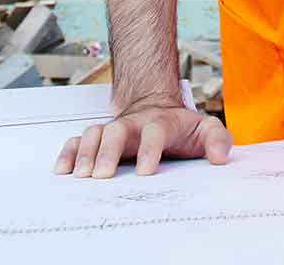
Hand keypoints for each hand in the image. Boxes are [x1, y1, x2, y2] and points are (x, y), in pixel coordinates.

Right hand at [53, 101, 231, 177]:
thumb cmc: (182, 126)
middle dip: (108, 151)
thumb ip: (218, 140)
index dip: (149, 150)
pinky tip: (62, 170)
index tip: (145, 172)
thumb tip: (221, 158)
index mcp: (161, 122)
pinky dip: (68, 153)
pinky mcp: (99, 137)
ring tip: (80, 176)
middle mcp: (133, 123)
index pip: (155, 132)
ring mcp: (114, 128)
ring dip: (86, 153)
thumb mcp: (206, 129)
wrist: (158, 107)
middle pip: (117, 130)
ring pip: (95, 133)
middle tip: (102, 176)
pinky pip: (79, 141)